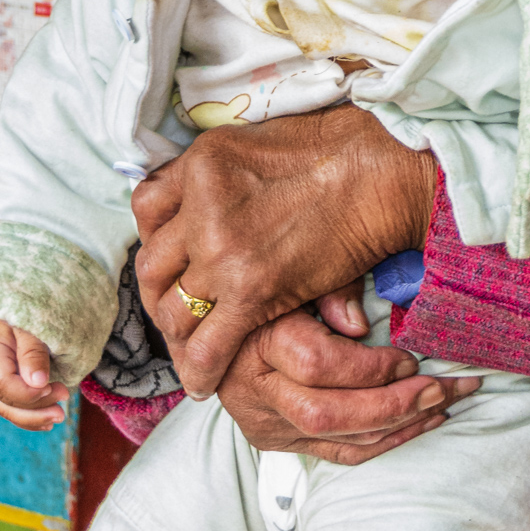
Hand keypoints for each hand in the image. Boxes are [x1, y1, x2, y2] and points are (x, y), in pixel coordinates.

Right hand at [0, 316, 68, 432]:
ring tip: (58, 418)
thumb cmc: (25, 307)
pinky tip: (46, 421)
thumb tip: (38, 382)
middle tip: (63, 410)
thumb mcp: (31, 323)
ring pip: (5, 407)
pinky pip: (9, 403)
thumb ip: (33, 351)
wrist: (13, 301)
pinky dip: (27, 414)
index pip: (4, 385)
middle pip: (3, 401)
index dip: (30, 394)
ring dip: (32, 418)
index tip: (56, 389)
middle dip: (35, 410)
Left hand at [132, 106, 436, 398]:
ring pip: (174, 308)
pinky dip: (201, 369)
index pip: (147, 209)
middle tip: (180, 308)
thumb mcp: (262, 146)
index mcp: (199, 164)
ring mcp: (221, 250)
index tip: (172, 258)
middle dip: (162, 292)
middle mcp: (200, 207)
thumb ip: (231, 185)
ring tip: (191, 343)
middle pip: (152, 266)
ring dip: (180, 330)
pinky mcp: (251, 291)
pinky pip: (210, 343)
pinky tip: (201, 384)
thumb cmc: (339, 151)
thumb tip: (216, 216)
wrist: (382, 171)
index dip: (158, 240)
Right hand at [216, 307, 478, 464]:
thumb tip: (359, 324)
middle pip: (328, 413)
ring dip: (402, 425)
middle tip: (443, 388)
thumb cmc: (273, 290)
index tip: (410, 357)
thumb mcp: (298, 277)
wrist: (220, 327)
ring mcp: (264, 422)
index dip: (372, 367)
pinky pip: (339, 454)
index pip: (317, 364)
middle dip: (395, 405)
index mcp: (254, 340)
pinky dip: (386, 441)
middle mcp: (253, 390)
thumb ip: (330, 290)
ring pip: (339, 440)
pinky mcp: (277, 441)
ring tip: (445, 402)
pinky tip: (421, 423)